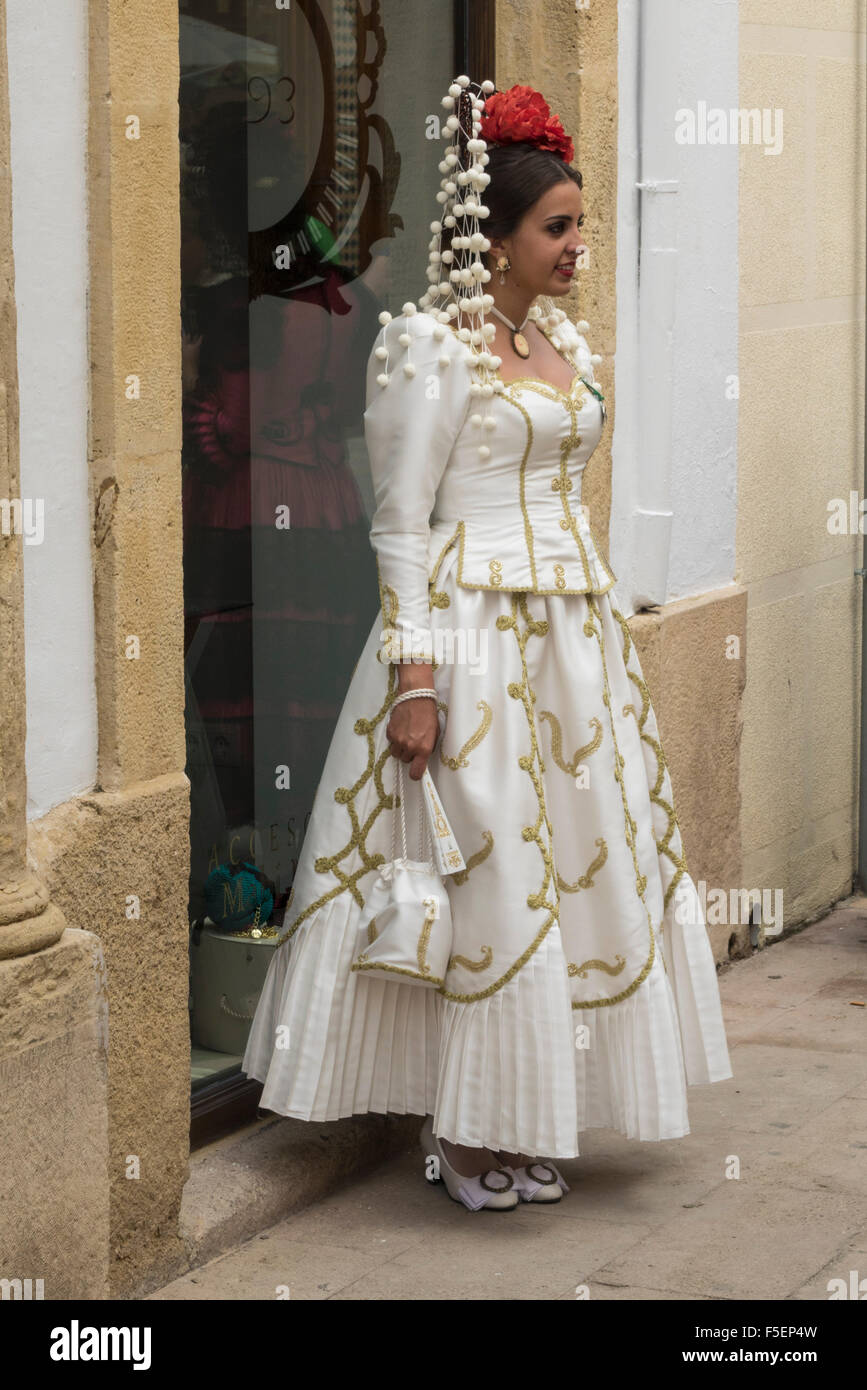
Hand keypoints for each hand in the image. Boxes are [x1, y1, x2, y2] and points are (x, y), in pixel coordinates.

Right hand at [386, 666, 438, 780]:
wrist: (416, 697)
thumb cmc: (428, 714)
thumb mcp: (435, 733)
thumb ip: (428, 747)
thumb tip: (422, 757)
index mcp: (423, 748)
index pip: (416, 772)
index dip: (415, 773)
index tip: (416, 771)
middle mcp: (409, 747)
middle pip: (405, 761)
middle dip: (409, 755)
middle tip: (414, 743)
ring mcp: (398, 740)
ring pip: (396, 753)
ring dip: (400, 748)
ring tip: (407, 736)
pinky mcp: (390, 732)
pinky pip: (391, 743)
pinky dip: (395, 738)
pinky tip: (402, 728)